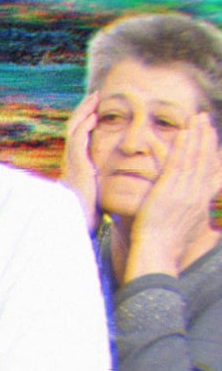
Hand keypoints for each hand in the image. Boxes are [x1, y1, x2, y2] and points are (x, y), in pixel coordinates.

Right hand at [61, 92, 100, 231]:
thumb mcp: (93, 194)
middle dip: (84, 110)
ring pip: (74, 128)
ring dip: (84, 111)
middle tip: (95, 95)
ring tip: (95, 98)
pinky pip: (78, 139)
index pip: (77, 136)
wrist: (77, 224)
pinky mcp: (76, 164)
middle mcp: (70, 159)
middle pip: (73, 127)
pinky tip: (95, 116)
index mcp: (75, 164)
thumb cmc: (87, 214)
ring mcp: (71, 161)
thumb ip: (96, 184)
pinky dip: (86, 126)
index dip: (85, 121)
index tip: (96, 110)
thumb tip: (106, 183)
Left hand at [126, 113, 220, 279]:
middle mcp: (198, 195)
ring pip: (194, 158)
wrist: (158, 251)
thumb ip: (193, 212)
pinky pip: (178, 164)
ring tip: (197, 119)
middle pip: (206, 160)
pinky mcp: (170, 191)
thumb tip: (199, 209)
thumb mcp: (188, 227)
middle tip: (206, 119)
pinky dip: (182, 147)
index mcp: (203, 203)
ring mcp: (185, 192)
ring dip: (197, 136)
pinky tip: (184, 133)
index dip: (212, 152)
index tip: (211, 137)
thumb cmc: (166, 243)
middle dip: (207, 138)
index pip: (211, 171)